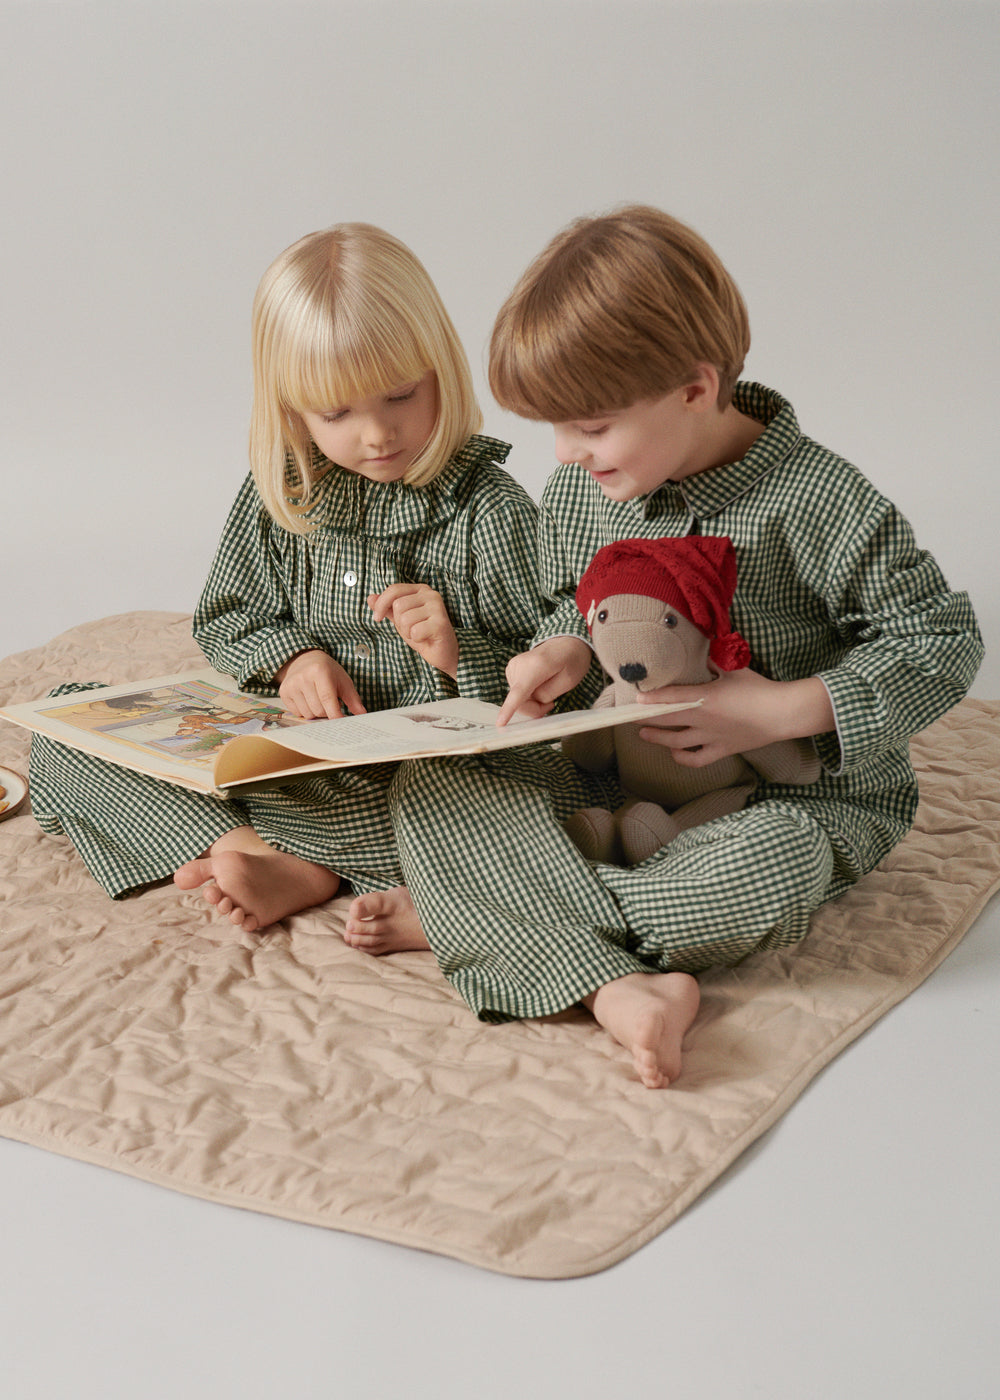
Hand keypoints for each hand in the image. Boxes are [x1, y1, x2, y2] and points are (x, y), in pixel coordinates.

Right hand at [275, 650, 365, 719]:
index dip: (336, 714)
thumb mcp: (343, 680)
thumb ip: (353, 698)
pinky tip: (308, 699)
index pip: (328, 699)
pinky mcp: (283, 692)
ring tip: (319, 699)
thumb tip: (362, 714)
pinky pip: (297, 713)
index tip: (342, 723)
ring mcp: (291, 685)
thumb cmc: (328, 671)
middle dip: (327, 711)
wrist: (304, 659)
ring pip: (308, 714)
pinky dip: (306, 710)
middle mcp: (303, 677)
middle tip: (330, 702)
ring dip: (316, 712)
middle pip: (318, 710)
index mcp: (320, 671)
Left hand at [368, 585, 458, 678]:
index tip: (377, 618)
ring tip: (419, 634)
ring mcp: (437, 607)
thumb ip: (386, 608)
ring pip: (404, 619)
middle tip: (411, 629)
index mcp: (421, 590)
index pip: (393, 589)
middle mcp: (431, 595)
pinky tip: (426, 638)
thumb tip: (370, 598)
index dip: (381, 604)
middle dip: (399, 622)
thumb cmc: (423, 634)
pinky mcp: (440, 623)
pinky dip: (416, 639)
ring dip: (407, 632)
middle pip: (398, 605)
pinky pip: (414, 631)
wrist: (443, 653)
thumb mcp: (401, 620)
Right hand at [496, 636, 593, 725]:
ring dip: (532, 702)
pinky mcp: (510, 670)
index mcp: (537, 666)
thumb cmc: (571, 660)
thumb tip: (530, 702)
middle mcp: (519, 664)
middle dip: (535, 709)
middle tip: (551, 704)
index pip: (520, 692)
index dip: (509, 709)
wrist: (565, 643)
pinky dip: (527, 696)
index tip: (500, 723)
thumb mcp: (568, 681)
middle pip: (519, 701)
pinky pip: (516, 693)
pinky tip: (538, 687)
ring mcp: (512, 666)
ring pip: (517, 699)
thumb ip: (547, 694)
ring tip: (547, 691)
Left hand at [636, 669, 832, 766]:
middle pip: (667, 721)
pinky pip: (697, 759)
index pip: (671, 698)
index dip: (652, 698)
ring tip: (643, 734)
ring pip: (676, 742)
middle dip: (645, 719)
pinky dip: (683, 758)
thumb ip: (715, 660)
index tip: (636, 697)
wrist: (782, 713)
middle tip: (628, 718)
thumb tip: (704, 647)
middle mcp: (704, 720)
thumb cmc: (759, 689)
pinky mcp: (722, 750)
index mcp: (706, 698)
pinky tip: (675, 753)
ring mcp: (711, 737)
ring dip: (658, 739)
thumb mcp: (735, 669)